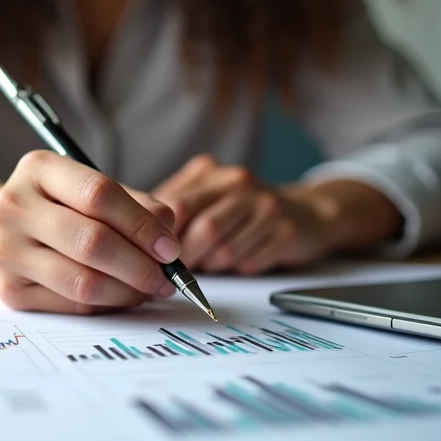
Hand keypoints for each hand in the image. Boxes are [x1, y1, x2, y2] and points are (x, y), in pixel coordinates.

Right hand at [0, 151, 180, 313]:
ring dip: (128, 291)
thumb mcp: (91, 189)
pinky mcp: (10, 289)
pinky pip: (72, 304)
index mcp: (38, 168)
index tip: (170, 248)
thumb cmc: (62, 206)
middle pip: (92, 241)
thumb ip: (135, 205)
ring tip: (148, 289)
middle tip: (166, 278)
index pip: (99, 194)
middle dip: (140, 265)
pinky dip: (107, 304)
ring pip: (83, 281)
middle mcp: (14, 206)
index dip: (142, 224)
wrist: (7, 230)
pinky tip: (120, 296)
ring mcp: (7, 250)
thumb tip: (168, 238)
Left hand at [153, 156, 334, 274]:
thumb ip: (170, 211)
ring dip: (213, 265)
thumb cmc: (239, 210)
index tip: (155, 256)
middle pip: (201, 229)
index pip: (173, 206)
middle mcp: (238, 181)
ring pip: (224, 249)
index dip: (162, 238)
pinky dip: (239, 268)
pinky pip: (249, 262)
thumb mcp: (202, 198)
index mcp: (208, 171)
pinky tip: (243, 258)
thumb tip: (134, 239)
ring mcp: (266, 204)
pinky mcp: (287, 230)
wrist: (306, 211)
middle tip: (182, 270)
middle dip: (188, 257)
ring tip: (215, 261)